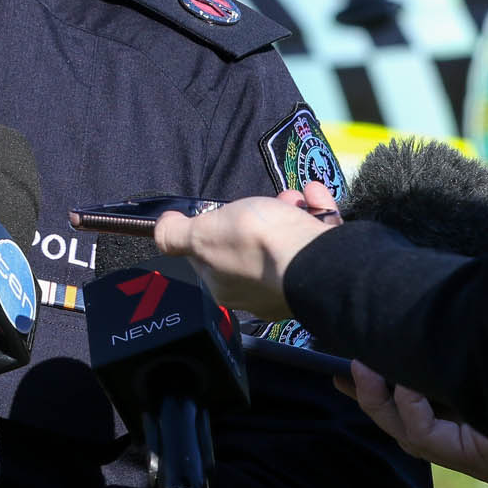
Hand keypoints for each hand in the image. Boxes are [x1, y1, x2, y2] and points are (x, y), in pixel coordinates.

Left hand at [154, 180, 340, 317]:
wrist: (317, 260)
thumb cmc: (256, 243)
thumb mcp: (202, 233)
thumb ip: (174, 234)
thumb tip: (160, 229)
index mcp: (224, 287)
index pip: (211, 256)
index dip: (214, 229)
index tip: (224, 210)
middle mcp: (258, 291)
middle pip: (252, 247)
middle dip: (257, 218)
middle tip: (264, 202)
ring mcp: (294, 284)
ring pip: (286, 242)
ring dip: (289, 211)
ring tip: (294, 197)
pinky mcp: (327, 272)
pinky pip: (317, 239)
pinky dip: (317, 214)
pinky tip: (316, 195)